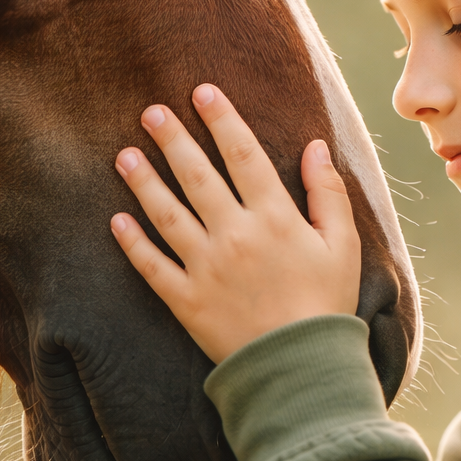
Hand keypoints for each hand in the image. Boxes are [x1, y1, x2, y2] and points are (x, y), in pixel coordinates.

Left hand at [110, 84, 361, 362]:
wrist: (303, 369)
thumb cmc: (327, 304)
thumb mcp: (342, 244)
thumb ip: (327, 192)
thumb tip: (315, 146)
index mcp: (274, 217)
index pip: (243, 154)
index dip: (221, 120)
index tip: (202, 92)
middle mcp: (235, 235)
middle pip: (196, 175)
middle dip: (173, 139)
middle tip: (151, 111)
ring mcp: (206, 268)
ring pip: (166, 214)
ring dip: (143, 182)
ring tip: (124, 155)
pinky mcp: (186, 301)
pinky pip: (152, 266)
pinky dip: (132, 243)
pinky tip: (117, 219)